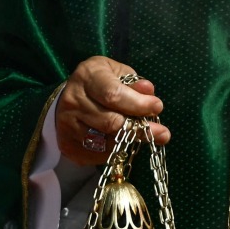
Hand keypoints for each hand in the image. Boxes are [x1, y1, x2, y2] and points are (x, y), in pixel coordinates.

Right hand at [55, 56, 170, 166]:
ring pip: (105, 142)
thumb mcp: (119, 73)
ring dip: (130, 142)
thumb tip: (149, 92)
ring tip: (144, 136)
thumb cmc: (103, 82)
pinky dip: (116, 151)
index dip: (137, 104)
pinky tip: (124, 142)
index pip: (113, 95)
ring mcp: (67, 125)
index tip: (157, 107)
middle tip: (162, 133)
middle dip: (140, 129)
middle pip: (110, 122)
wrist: (72, 96)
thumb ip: (134, 83)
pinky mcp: (67, 145)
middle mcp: (73, 101)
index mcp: (87, 77)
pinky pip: (97, 155)